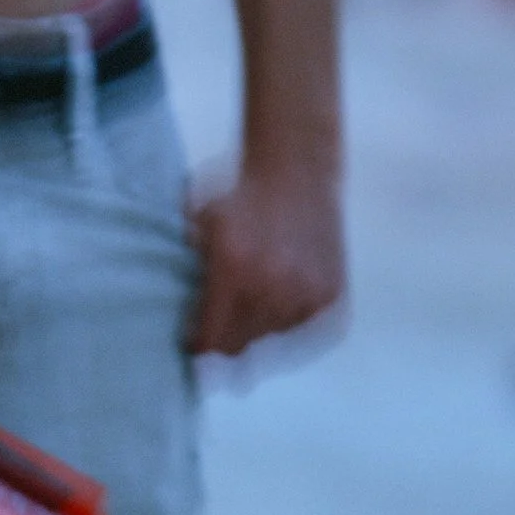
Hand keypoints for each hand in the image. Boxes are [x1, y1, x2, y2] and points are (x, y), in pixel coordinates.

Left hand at [185, 163, 344, 358]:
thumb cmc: (240, 192)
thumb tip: (184, 315)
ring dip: (259, 330)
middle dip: (225, 342)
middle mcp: (270, 291)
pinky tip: (281, 297)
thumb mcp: (202, 222)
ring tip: (252, 304)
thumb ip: (191, 267)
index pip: (211, 340)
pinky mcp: (330, 297)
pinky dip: (290, 320)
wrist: (296, 167)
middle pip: (240, 347)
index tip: (193, 345)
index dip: (198, 347)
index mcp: (233, 272)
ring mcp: (304, 297)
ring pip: (272, 339)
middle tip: (219, 330)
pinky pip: (303, 328)